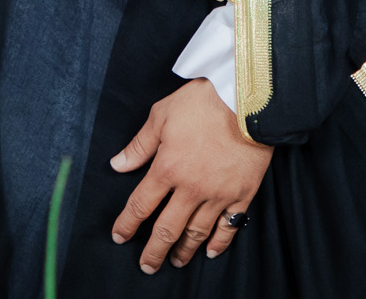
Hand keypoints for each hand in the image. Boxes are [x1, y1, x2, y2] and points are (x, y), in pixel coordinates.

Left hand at [110, 78, 272, 272]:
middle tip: (147, 266)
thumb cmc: (203, 102)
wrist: (247, 99)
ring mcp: (218, 195)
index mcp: (167, 169)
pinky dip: (219, 243)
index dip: (127, 224)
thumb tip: (117, 165)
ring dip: (183, 251)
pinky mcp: (242, 194)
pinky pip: (229, 226)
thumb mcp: (162, 115)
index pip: (140, 205)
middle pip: (166, 229)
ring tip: (176, 261)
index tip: (120, 236)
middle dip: (154, 251)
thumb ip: (139, 145)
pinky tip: (209, 251)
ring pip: (196, 233)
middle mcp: (190, 189)